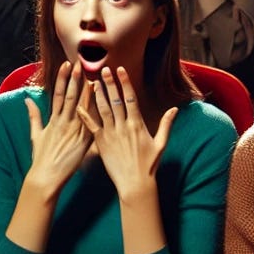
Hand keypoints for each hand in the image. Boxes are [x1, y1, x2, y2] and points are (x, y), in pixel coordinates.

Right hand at [24, 61, 93, 197]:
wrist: (46, 176)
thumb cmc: (42, 157)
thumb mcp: (35, 134)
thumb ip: (34, 115)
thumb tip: (27, 99)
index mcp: (53, 120)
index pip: (59, 94)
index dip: (62, 78)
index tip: (66, 65)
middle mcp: (64, 122)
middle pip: (71, 96)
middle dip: (75, 79)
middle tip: (80, 63)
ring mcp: (75, 131)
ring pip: (82, 106)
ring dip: (88, 91)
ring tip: (93, 75)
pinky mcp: (84, 140)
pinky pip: (92, 123)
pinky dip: (96, 111)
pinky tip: (103, 101)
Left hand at [76, 66, 175, 204]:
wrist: (135, 183)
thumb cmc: (149, 165)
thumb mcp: (161, 143)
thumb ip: (166, 124)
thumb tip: (175, 109)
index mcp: (138, 124)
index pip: (131, 98)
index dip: (125, 83)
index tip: (120, 70)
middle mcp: (124, 126)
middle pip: (116, 100)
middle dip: (110, 84)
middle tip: (103, 70)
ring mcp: (111, 134)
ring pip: (103, 110)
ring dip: (97, 95)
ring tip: (92, 82)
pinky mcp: (101, 143)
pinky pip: (92, 126)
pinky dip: (85, 115)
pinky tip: (78, 105)